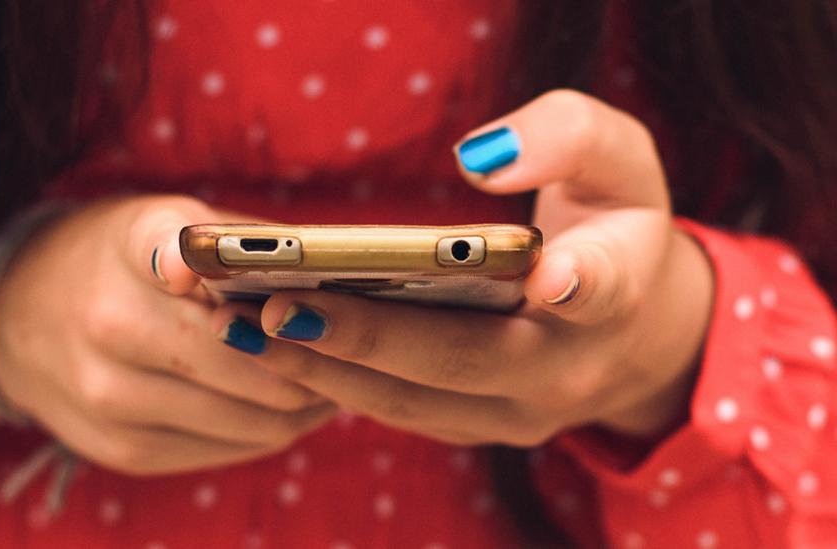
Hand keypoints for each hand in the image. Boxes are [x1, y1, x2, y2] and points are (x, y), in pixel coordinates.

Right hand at [0, 196, 334, 474]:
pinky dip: (275, 426)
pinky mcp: (125, 451)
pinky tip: (292, 402)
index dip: (274, 293)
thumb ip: (242, 244)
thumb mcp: (168, 220)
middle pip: (261, 366)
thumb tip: (336, 281)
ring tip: (337, 375)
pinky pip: (234, 448)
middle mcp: (111, 326)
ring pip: (260, 419)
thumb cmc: (118, 258)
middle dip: (322, 361)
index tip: (308, 294)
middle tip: (359, 347)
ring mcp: (113, 401)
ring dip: (310, 401)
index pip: (191, 257)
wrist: (18, 318)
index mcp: (129, 249)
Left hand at [212, 90, 712, 444]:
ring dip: (325, 368)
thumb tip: (483, 155)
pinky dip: (331, 379)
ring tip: (241, 326)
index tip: (547, 276)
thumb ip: (569, 135)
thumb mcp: (617, 161)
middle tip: (275, 308)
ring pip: (412, 401)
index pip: (600, 288)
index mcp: (615, 290)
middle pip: (461, 361)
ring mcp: (514, 411)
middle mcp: (565, 369)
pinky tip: (266, 342)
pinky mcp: (471, 424)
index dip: (576, 284)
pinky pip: (396, 410)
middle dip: (367, 338)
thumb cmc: (612, 225)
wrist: (632, 328)